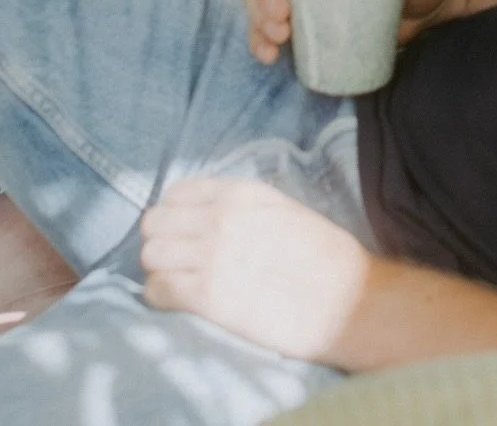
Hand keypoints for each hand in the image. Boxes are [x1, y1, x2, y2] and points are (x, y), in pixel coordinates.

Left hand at [141, 177, 368, 361]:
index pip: (176, 193)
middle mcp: (220, 217)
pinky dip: (160, 297)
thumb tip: (207, 219)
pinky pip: (158, 291)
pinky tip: (176, 302)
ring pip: (151, 256)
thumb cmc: (322, 257)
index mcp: (241, 193)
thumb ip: (242, 209)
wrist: (345, 299)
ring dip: (158, 270)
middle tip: (175, 261)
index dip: (173, 215)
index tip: (181, 233)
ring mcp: (212, 256)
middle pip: (155, 224)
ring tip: (176, 282)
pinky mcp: (208, 296)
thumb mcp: (282, 210)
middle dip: (160, 242)